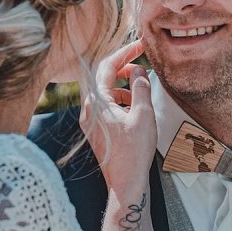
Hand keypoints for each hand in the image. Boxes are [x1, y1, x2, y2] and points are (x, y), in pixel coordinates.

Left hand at [80, 40, 156, 197]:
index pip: (107, 66)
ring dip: (124, 86)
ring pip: (106, 93)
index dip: (125, 53)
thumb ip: (141, 88)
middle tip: (143, 65)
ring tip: (142, 88)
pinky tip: (135, 108)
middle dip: (124, 68)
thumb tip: (139, 71)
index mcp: (97, 102)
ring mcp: (90, 122)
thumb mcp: (143, 115)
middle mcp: (89, 110)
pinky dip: (120, 101)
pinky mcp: (96, 132)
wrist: (125, 184)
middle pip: (104, 78)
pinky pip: (106, 108)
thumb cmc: (134, 153)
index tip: (140, 46)